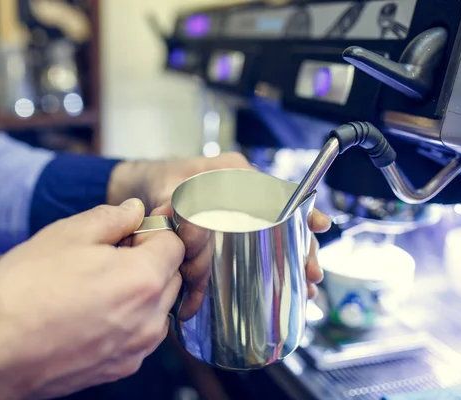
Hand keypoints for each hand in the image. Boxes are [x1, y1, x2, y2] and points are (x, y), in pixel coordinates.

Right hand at [0, 199, 183, 398]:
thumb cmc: (21, 292)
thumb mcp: (66, 235)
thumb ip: (112, 217)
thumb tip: (136, 210)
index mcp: (142, 278)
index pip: (176, 244)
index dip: (155, 231)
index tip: (133, 230)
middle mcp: (149, 318)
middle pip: (172, 275)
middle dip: (152, 259)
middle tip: (112, 253)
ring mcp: (137, 348)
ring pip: (160, 306)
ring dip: (143, 289)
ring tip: (99, 283)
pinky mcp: (121, 367)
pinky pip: (142, 333)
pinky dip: (130, 317)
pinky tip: (94, 310)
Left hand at [107, 153, 330, 315]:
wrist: (140, 187)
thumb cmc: (156, 180)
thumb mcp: (164, 189)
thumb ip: (173, 207)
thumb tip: (184, 239)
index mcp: (231, 171)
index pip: (275, 191)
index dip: (299, 212)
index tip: (319, 226)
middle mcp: (241, 189)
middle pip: (281, 218)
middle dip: (300, 247)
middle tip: (312, 274)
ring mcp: (238, 210)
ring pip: (273, 235)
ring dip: (290, 261)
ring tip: (306, 288)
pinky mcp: (230, 228)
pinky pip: (255, 245)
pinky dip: (270, 263)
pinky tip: (284, 284)